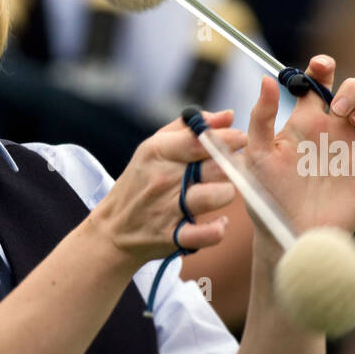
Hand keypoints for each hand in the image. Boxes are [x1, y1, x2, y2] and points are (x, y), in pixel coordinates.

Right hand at [92, 110, 246, 268]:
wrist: (113, 226)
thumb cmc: (141, 180)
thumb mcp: (155, 147)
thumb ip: (190, 129)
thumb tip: (228, 116)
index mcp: (157, 152)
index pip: (199, 140)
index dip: (226, 138)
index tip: (241, 138)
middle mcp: (162, 179)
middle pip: (215, 166)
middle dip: (232, 164)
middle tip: (235, 166)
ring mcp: (166, 209)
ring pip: (216, 196)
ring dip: (226, 193)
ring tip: (222, 192)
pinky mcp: (171, 237)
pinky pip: (205, 235)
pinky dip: (217, 230)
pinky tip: (220, 223)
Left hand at [244, 55, 354, 254]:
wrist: (290, 235)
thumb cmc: (267, 196)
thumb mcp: (256, 154)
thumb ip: (260, 117)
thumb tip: (267, 78)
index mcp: (306, 121)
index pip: (318, 83)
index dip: (322, 67)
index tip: (322, 65)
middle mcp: (333, 130)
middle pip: (353, 90)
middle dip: (352, 89)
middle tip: (338, 110)